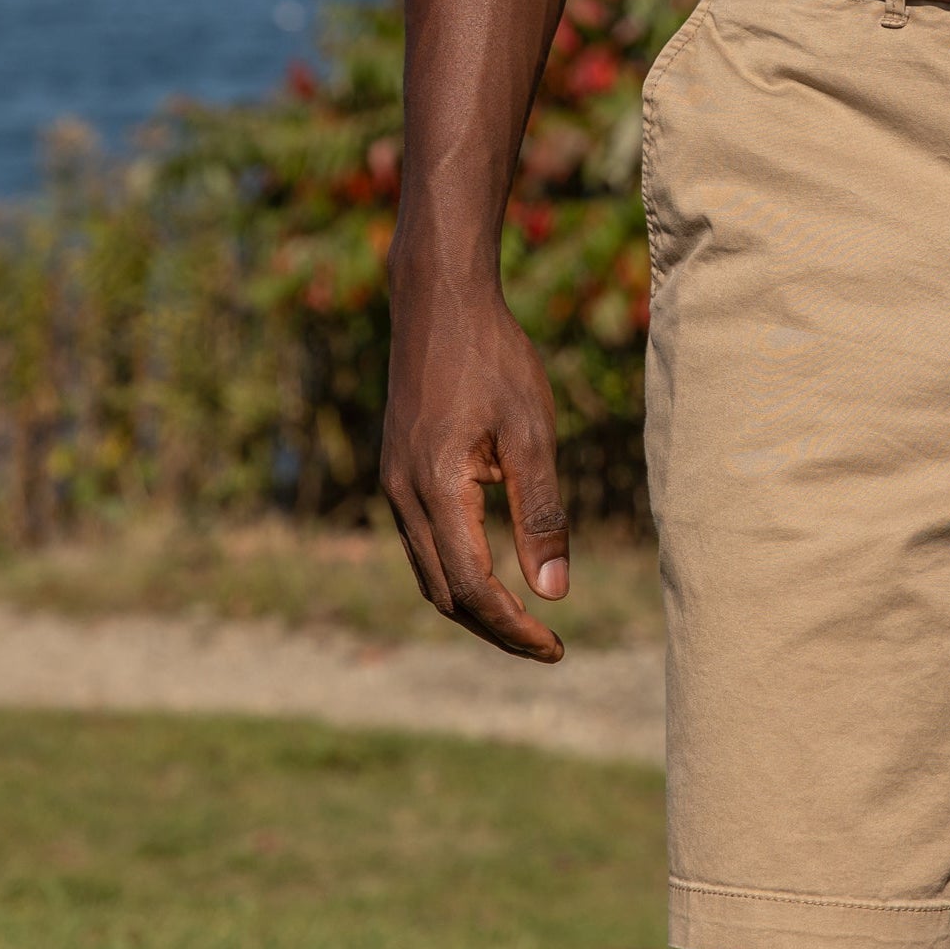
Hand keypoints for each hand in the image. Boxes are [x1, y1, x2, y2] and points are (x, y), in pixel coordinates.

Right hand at [381, 273, 570, 661]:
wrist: (438, 301)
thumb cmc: (493, 358)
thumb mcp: (531, 433)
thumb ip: (542, 514)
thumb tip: (556, 594)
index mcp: (435, 490)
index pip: (472, 589)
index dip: (513, 628)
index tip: (556, 647)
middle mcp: (402, 497)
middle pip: (444, 594)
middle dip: (494, 628)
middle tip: (547, 645)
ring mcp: (393, 484)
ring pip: (428, 573)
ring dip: (473, 604)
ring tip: (524, 618)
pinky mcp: (397, 470)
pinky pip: (422, 542)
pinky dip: (455, 570)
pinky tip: (492, 566)